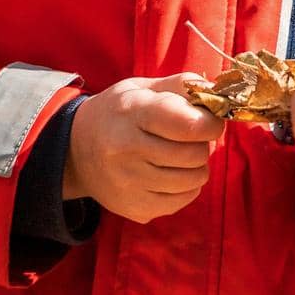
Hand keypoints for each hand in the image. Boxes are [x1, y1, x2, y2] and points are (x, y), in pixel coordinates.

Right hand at [63, 73, 225, 222]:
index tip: (209, 120)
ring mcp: (130, 184)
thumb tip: (219, 94)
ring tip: (178, 154)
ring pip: (194, 179)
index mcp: (133, 113)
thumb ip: (182, 86)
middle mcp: (127, 151)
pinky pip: (184, 199)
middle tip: (188, 137)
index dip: (211, 123)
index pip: (190, 125)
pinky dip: (186, 186)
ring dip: (195, 166)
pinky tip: (169, 172)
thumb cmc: (118, 113)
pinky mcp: (136, 208)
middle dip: (202, 144)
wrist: (75, 151)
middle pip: (195, 154)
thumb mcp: (142, 88)